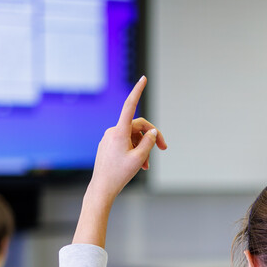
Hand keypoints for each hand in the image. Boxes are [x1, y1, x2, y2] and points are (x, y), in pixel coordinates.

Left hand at [85, 76, 167, 200]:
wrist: (102, 188)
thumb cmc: (119, 174)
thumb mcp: (140, 158)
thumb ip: (149, 142)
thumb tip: (152, 131)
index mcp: (120, 132)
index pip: (130, 106)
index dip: (138, 91)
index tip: (143, 78)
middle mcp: (113, 131)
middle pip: (138, 126)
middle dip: (151, 137)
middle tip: (164, 148)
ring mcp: (109, 138)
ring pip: (132, 137)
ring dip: (143, 148)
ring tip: (147, 165)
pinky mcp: (108, 145)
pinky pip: (125, 143)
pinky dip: (135, 150)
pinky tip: (139, 165)